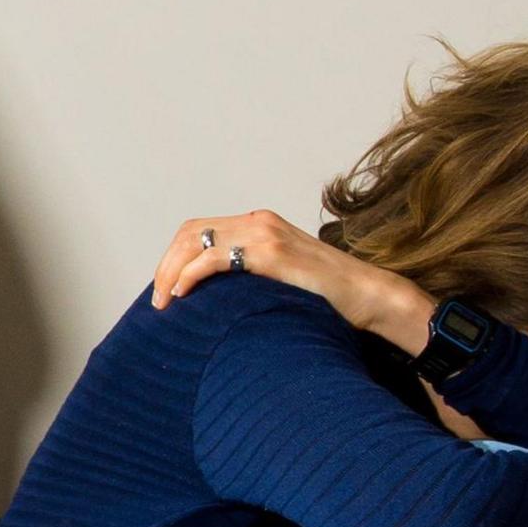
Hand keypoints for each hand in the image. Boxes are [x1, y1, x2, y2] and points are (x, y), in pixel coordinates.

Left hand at [149, 210, 435, 349]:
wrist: (368, 297)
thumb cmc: (329, 299)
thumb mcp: (282, 282)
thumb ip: (252, 280)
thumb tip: (218, 305)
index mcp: (260, 225)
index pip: (201, 230)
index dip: (175, 257)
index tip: (166, 290)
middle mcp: (259, 222)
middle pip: (191, 231)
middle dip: (166, 265)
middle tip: (158, 301)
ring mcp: (265, 233)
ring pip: (196, 241)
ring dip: (172, 272)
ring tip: (164, 303)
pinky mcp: (271, 252)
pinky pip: (215, 256)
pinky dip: (190, 274)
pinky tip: (183, 294)